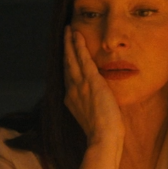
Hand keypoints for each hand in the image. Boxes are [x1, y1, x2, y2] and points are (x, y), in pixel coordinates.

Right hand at [63, 25, 123, 147]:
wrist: (103, 138)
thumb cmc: (103, 133)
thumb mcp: (93, 117)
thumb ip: (91, 105)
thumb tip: (97, 100)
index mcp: (71, 100)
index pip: (68, 76)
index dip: (66, 63)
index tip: (66, 53)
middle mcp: (71, 90)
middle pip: (66, 64)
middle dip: (65, 48)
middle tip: (64, 35)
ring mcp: (80, 85)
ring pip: (72, 59)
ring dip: (70, 43)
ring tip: (68, 30)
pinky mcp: (91, 81)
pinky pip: (83, 59)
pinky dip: (79, 46)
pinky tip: (78, 35)